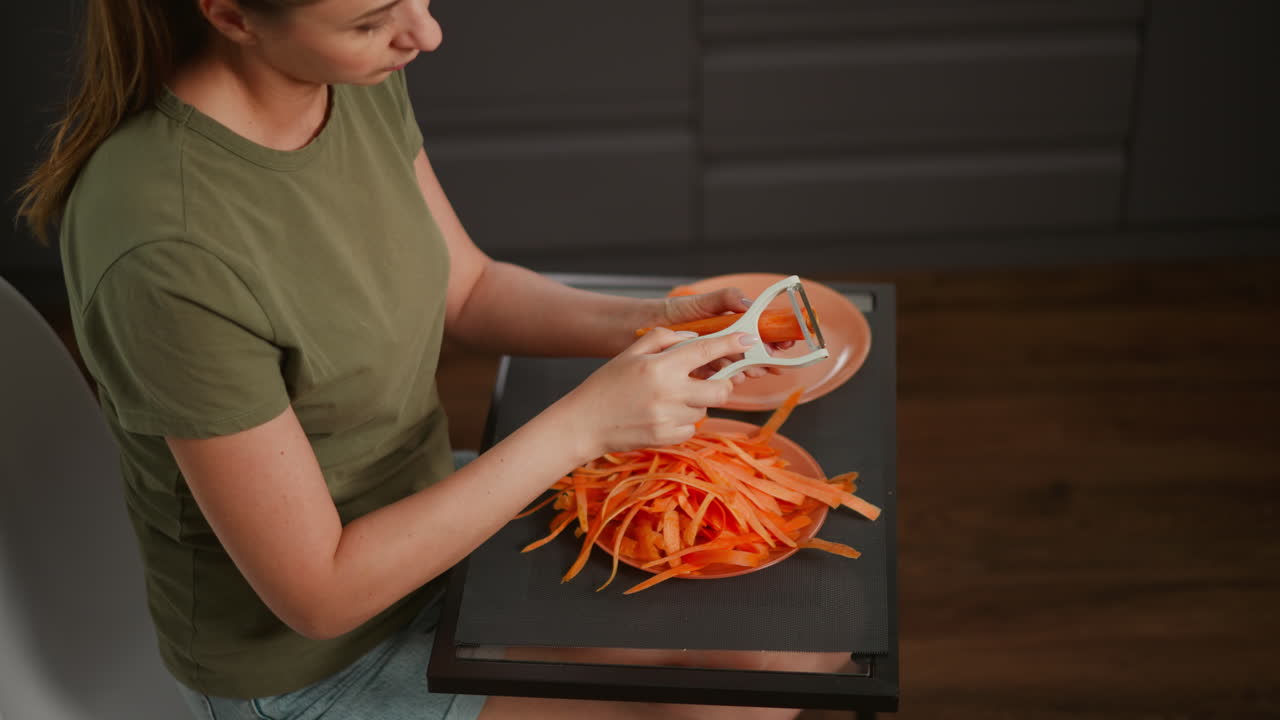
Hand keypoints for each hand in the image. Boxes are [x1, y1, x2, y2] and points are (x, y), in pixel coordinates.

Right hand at [558, 328, 756, 456]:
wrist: (584, 423)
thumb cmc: (606, 384)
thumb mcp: (630, 353)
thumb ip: (663, 339)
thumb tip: (693, 338)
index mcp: (660, 366)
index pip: (706, 351)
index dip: (732, 344)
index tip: (749, 339)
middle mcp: (669, 393)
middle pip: (721, 390)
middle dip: (722, 384)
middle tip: (708, 380)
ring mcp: (669, 419)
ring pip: (705, 409)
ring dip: (696, 401)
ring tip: (667, 399)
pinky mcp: (667, 438)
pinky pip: (691, 427)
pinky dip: (683, 420)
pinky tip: (660, 415)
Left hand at [659, 287, 794, 382]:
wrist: (637, 329)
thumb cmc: (670, 313)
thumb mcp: (699, 301)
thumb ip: (725, 299)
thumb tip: (749, 303)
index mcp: (729, 328)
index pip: (758, 334)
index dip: (774, 340)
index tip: (785, 344)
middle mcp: (722, 346)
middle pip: (751, 356)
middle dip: (761, 360)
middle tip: (766, 363)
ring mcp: (710, 362)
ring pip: (734, 369)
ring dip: (744, 371)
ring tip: (749, 370)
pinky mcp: (696, 376)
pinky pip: (714, 380)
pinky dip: (722, 379)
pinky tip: (728, 378)